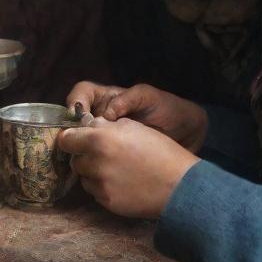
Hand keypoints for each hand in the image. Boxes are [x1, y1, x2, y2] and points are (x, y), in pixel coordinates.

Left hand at [57, 118, 198, 218]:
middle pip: (75, 160)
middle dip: (86, 157)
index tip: (77, 140)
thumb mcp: (134, 127)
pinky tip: (122, 184)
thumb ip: (106, 125)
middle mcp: (94, 162)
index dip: (71, 139)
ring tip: (117, 171)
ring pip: (85, 178)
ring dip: (94, 173)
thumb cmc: (160, 150)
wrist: (179, 185)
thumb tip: (89, 125)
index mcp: (99, 139)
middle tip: (105, 156)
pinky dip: (104, 188)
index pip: (66, 139)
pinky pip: (96, 192)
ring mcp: (100, 185)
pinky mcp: (106, 202)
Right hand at [67, 80, 207, 151]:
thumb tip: (104, 115)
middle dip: (73, 128)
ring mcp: (107, 140)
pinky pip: (96, 159)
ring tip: (88, 155)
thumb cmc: (168, 108)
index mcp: (108, 99)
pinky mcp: (113, 157)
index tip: (77, 113)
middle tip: (78, 139)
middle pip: (75, 120)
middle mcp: (102, 118)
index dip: (75, 101)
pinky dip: (94, 163)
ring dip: (82, 148)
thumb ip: (126, 100)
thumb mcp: (148, 97)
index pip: (82, 94)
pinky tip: (101, 168)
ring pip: (82, 142)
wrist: (188, 133)